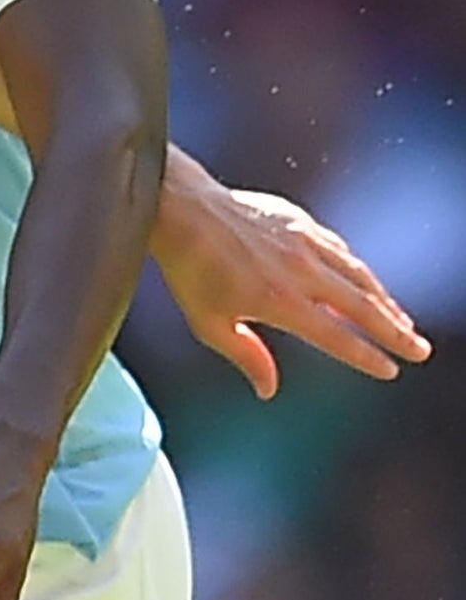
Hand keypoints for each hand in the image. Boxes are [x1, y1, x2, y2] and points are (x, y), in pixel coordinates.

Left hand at [152, 149, 428, 398]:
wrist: (180, 208)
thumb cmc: (189, 268)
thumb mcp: (208, 322)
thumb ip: (245, 355)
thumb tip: (268, 390)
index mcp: (279, 301)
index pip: (336, 336)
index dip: (365, 356)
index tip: (389, 370)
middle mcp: (300, 271)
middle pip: (362, 307)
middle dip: (395, 332)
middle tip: (419, 351)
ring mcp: (304, 242)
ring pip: (358, 276)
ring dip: (385, 301)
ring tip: (402, 323)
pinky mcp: (300, 221)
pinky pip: (341, 250)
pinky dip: (360, 271)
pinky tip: (368, 283)